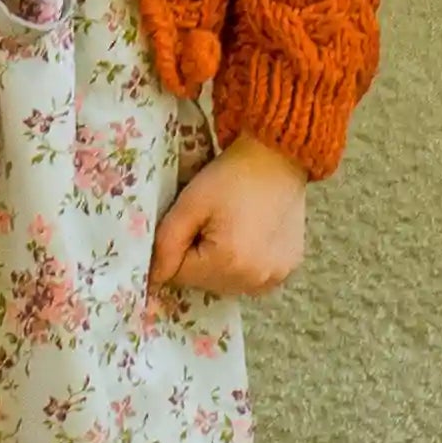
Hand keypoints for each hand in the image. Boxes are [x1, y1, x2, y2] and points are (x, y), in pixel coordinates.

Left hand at [149, 130, 307, 299]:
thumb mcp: (190, 204)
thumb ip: (165, 244)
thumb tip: (153, 279)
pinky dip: (242, 265)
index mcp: (228, 262)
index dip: (175, 248)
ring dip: (218, 265)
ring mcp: (274, 277)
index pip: (179, 276)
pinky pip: (250, 280)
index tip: (189, 223)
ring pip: (226, 284)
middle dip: (196, 259)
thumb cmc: (231, 176)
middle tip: (208, 223)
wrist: (277, 158)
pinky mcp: (287, 270)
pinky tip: (246, 237)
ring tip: (228, 229)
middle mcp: (254, 279)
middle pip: (203, 284)